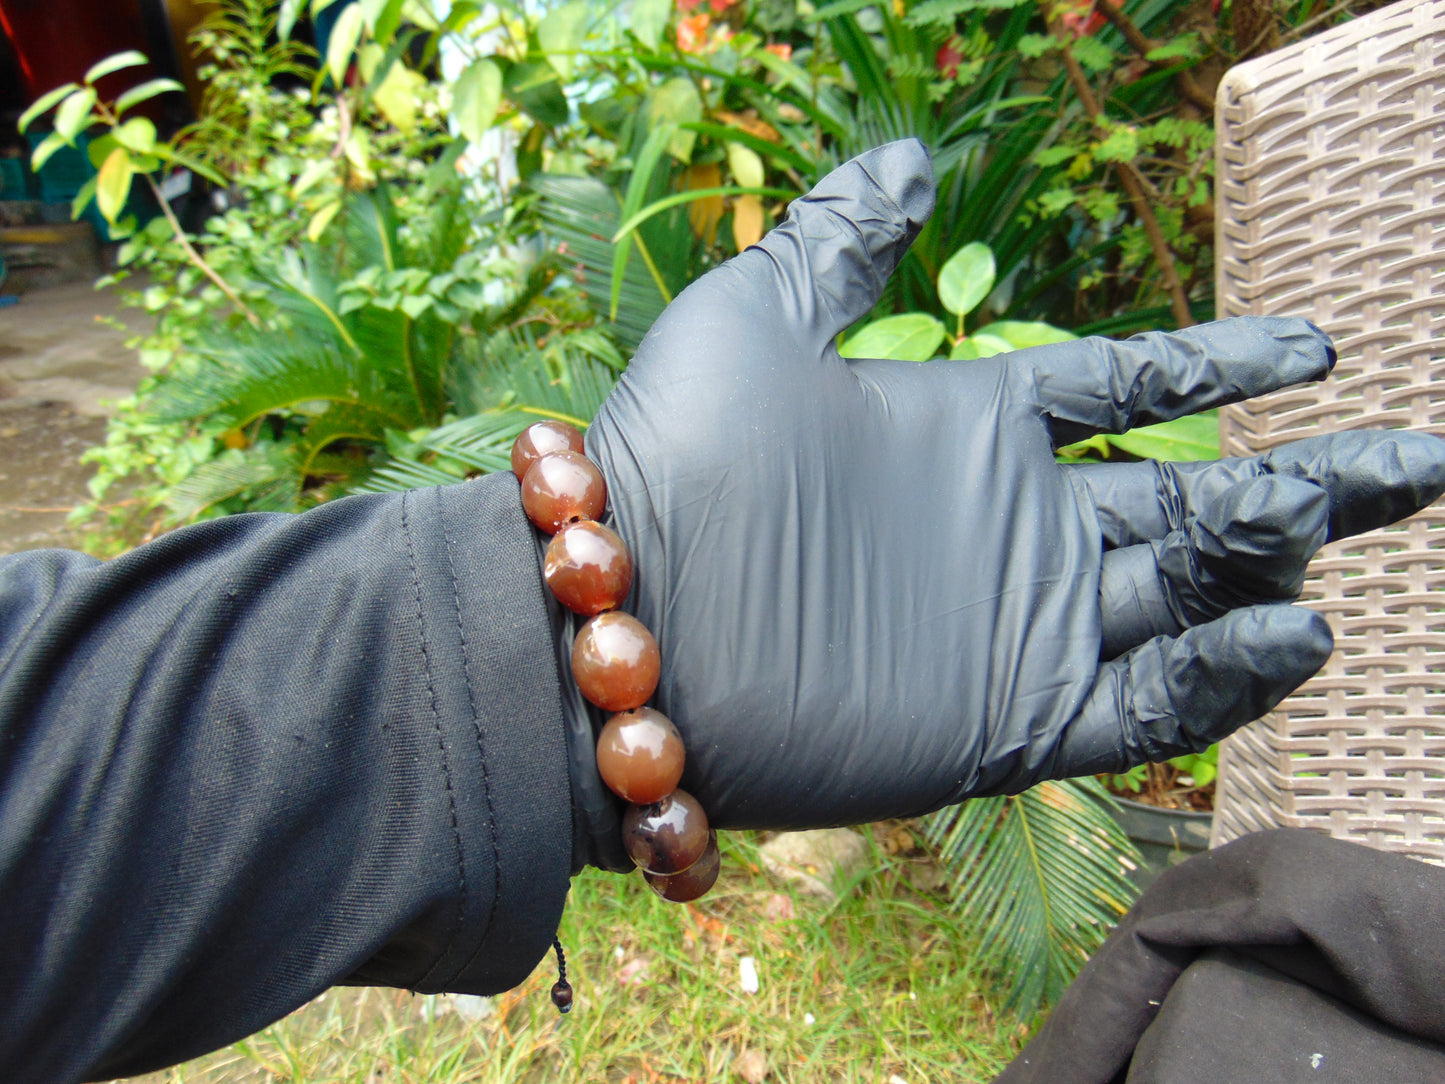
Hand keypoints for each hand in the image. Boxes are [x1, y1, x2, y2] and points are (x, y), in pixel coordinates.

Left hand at [570, 140, 1444, 851]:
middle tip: (1421, 458)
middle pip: (1192, 499)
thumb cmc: (676, 457)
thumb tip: (907, 158)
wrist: (618, 614)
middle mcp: (1006, 527)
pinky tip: (1300, 631)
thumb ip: (839, 239)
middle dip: (1308, 480)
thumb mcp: (755, 314)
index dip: (1223, 364)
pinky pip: (1146, 706)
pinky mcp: (1007, 722)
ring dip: (1273, 563)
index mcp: (967, 427)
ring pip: (1186, 596)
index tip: (1318, 342)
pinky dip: (1226, 675)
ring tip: (1341, 518)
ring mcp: (1013, 626)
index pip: (1130, 390)